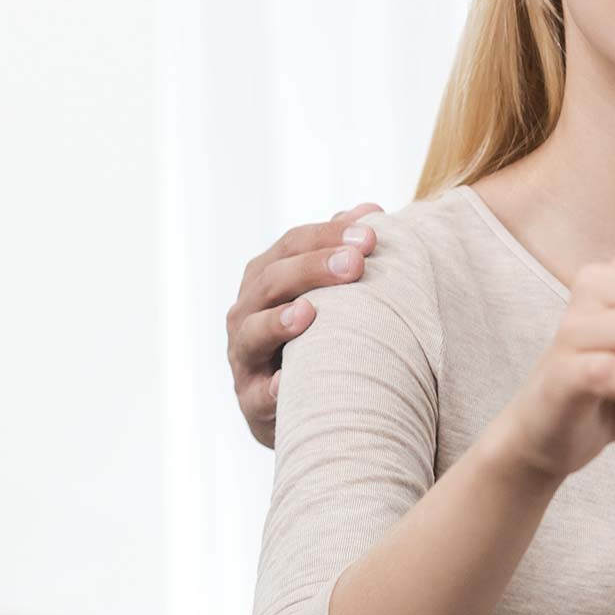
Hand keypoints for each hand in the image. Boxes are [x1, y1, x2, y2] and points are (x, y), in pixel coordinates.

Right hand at [227, 204, 381, 446]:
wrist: (301, 404)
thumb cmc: (315, 335)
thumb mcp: (325, 291)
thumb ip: (340, 251)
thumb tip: (369, 210)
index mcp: (265, 279)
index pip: (290, 245)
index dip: (326, 236)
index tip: (368, 235)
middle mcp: (246, 312)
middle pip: (272, 281)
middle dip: (312, 268)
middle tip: (355, 264)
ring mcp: (244, 357)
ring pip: (252, 333)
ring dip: (278, 322)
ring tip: (309, 312)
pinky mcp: (251, 402)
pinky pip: (258, 395)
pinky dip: (271, 389)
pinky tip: (287, 382)